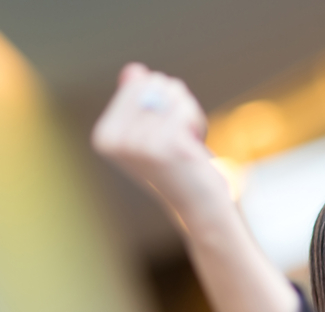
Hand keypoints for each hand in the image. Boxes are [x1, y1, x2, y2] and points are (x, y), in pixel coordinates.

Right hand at [92, 64, 229, 226]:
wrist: (198, 207)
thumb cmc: (178, 169)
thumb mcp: (152, 132)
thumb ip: (139, 101)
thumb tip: (134, 70)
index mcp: (105, 135)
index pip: (139, 81)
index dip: (162, 98)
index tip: (164, 129)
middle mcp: (116, 140)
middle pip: (155, 82)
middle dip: (176, 103)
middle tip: (179, 136)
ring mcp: (140, 143)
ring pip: (173, 92)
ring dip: (189, 113)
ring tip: (186, 143)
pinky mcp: (167, 145)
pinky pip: (185, 108)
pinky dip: (196, 121)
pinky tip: (194, 146)